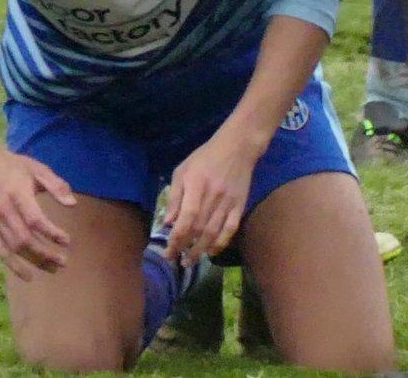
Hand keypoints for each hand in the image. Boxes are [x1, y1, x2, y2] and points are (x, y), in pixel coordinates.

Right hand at [0, 149, 75, 280]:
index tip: (67, 241)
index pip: (34, 220)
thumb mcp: (38, 169)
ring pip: (14, 249)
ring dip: (33, 262)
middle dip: (44, 253)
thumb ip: (56, 186)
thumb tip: (72, 204)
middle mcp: (4, 211)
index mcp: (18, 194)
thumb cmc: (16, 167)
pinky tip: (28, 275)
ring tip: (53, 269)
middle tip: (64, 261)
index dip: (51, 232)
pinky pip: (2, 252)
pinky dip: (14, 266)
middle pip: (24, 239)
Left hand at [160, 131, 256, 265]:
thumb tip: (167, 222)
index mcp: (196, 185)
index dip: (177, 238)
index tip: (169, 251)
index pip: (186, 218)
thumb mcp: (183, 170)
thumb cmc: (206, 157)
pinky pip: (230, 229)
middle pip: (198, 229)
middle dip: (185, 248)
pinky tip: (212, 252)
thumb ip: (174, 196)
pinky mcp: (240, 205)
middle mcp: (213, 196)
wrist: (238, 147)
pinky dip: (221, 243)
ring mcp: (228, 202)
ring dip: (201, 251)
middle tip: (176, 260)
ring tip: (190, 261)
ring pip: (213, 233)